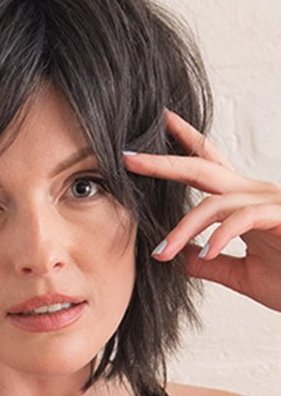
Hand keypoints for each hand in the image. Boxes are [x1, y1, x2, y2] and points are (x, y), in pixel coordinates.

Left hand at [124, 111, 280, 311]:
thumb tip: (178, 258)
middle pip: (202, 168)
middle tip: (129, 157)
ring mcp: (270, 202)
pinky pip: (243, 219)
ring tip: (162, 252)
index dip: (186, 141)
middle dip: (165, 161)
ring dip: (183, 229)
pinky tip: (207, 252)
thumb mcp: (241, 273)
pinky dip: (221, 236)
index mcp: (245, 201)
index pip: (210, 164)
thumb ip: (210, 263)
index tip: (162, 122)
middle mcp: (255, 193)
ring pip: (214, 203)